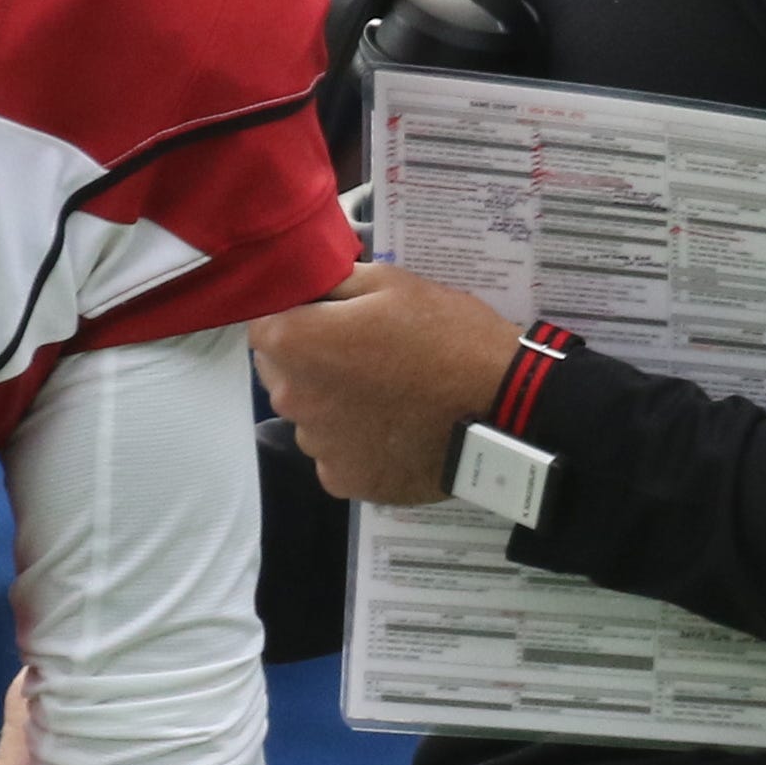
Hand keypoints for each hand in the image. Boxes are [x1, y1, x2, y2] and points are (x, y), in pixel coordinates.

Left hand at [249, 264, 517, 506]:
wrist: (502, 408)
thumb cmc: (447, 335)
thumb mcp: (392, 282)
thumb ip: (333, 282)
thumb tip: (307, 287)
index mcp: (296, 344)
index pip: (263, 326)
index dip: (293, 318)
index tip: (328, 319)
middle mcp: (292, 399)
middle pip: (281, 374)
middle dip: (309, 362)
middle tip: (365, 356)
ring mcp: (317, 447)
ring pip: (310, 417)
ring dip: (333, 405)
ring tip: (387, 396)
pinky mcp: (345, 482)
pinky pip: (336, 454)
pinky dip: (356, 443)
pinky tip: (395, 429)